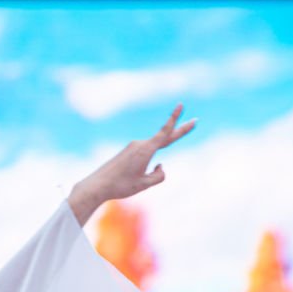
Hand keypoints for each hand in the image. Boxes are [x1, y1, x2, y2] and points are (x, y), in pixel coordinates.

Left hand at [68, 105, 195, 221]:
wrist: (97, 186)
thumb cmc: (120, 186)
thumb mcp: (144, 185)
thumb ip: (159, 176)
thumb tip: (161, 167)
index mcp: (145, 150)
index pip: (165, 132)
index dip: (175, 120)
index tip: (180, 105)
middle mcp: (140, 145)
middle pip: (164, 138)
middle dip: (179, 131)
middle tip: (195, 121)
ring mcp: (132, 147)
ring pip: (150, 156)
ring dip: (147, 169)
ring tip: (130, 180)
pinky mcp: (127, 152)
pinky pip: (142, 159)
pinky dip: (142, 168)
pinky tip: (127, 178)